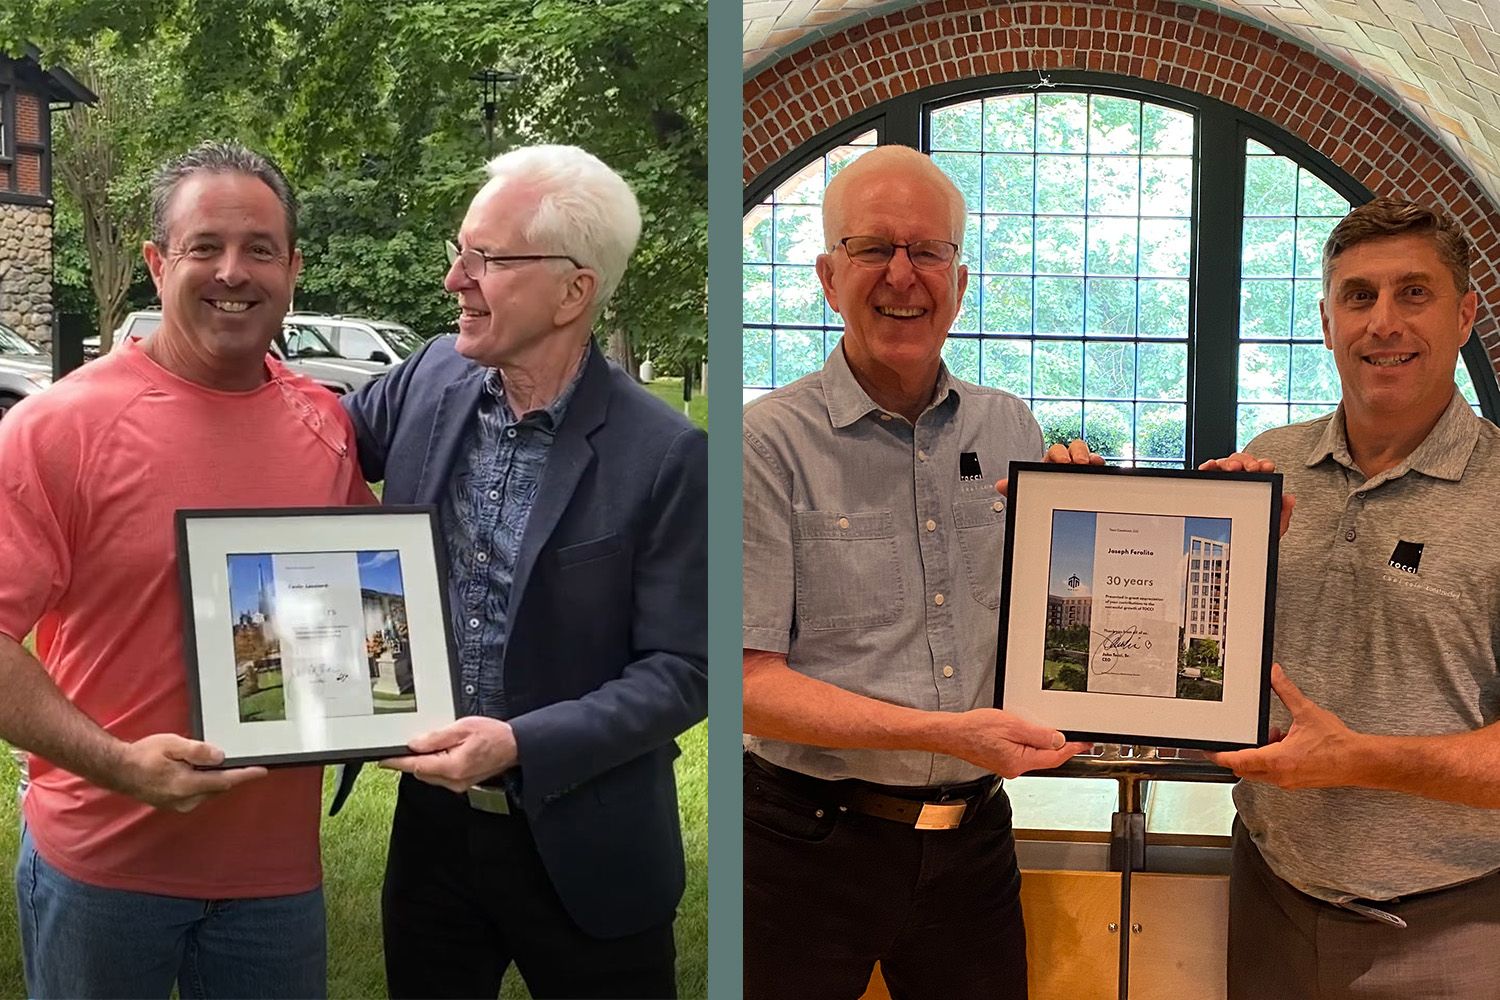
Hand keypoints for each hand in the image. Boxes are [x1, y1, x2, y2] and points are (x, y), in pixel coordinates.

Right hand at [116, 733, 267, 812]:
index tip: (262, 771)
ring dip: (215, 779)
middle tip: (239, 759)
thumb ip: (198, 751)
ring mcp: (179, 805)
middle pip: (218, 787)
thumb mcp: (172, 745)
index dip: (245, 776)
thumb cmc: (143, 755)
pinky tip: (197, 771)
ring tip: (213, 762)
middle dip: (230, 775)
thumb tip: (220, 757)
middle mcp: (185, 800)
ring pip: (208, 791)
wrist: (117, 769)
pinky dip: (203, 783)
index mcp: (187, 785)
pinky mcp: (173, 804)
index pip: (225, 781)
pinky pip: (197, 794)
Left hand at [380, 716, 517, 792]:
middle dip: (413, 759)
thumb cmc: (493, 736)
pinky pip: (440, 776)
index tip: (383, 761)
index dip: (397, 762)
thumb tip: (414, 744)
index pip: (416, 766)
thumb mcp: (462, 728)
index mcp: (452, 767)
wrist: (514, 746)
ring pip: (429, 775)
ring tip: (434, 745)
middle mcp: (454, 780)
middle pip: (421, 772)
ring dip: (425, 762)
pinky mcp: (461, 783)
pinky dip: (435, 765)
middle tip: (412, 744)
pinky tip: (443, 753)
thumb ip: (436, 738)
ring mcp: (458, 784)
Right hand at [943, 708, 1090, 778]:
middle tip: (1073, 734)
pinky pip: (1024, 754)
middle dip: (1060, 746)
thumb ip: (1038, 735)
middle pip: (1047, 758)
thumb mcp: (1012, 726)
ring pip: (1035, 755)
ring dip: (1043, 744)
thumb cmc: (975, 729)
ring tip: (1045, 729)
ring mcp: (1008, 766)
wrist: (952, 734)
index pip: (1055, 757)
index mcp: (1019, 761)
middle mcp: (1015, 768)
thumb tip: (1058, 741)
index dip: (1073, 749)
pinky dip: (1030, 744)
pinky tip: (1026, 733)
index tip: (1085, 743)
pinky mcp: (1002, 761)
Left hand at [996, 439, 1104, 496]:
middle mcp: (1067, 464)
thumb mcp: (1030, 495)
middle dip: (1077, 452)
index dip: (1059, 454)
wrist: (1057, 515)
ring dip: (1090, 456)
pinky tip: (1101, 466)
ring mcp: (1081, 470)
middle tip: (1079, 463)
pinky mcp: (1092, 478)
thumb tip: (1000, 485)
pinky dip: (1099, 464)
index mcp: (1050, 465)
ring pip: (1087, 456)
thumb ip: (1016, 490)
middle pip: (1074, 449)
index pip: (1055, 452)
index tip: (1063, 461)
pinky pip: (1098, 468)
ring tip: (1093, 464)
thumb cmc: (1042, 498)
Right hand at [1198, 453, 1295, 537]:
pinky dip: (1207, 466)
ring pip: (1223, 464)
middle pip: (1240, 462)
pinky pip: (1205, 473)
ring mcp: (1222, 483)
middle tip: (1252, 468)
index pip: (1259, 469)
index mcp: (1255, 486)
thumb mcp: (1271, 527)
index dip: (1263, 464)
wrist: (1236, 553)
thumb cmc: (1251, 536)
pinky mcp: (1206, 488)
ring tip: (1233, 467)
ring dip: (1228, 462)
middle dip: (1246, 461)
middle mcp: (1238, 482)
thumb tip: (1289, 499)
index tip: (1267, 467)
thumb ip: (1282, 513)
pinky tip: (1210, 466)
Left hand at [1206, 664, 1362, 788]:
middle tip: (1244, 735)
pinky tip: (1285, 743)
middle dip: (1240, 751)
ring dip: (1258, 754)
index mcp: (1278, 760)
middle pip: (1244, 768)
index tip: (1209, 750)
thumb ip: (1286, 691)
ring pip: (1259, 771)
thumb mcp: (1307, 711)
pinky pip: (1273, 773)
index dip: (1220, 755)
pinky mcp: (1295, 782)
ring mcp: (1288, 781)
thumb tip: (1275, 674)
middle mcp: (1280, 775)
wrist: (1360, 762)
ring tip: (1275, 735)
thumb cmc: (1338, 744)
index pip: (1238, 761)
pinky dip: (1271, 759)